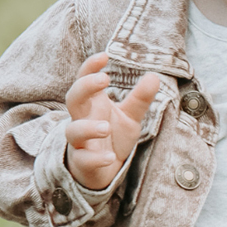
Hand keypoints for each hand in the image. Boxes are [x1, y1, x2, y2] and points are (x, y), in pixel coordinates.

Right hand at [64, 53, 161, 190]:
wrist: (104, 170)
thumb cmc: (113, 137)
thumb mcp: (130, 117)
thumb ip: (140, 99)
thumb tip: (154, 76)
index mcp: (92, 104)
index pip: (84, 80)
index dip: (90, 67)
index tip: (104, 56)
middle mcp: (82, 120)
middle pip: (73, 99)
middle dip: (84, 87)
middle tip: (104, 79)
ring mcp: (80, 142)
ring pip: (73, 131)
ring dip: (88, 128)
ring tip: (105, 127)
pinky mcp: (82, 163)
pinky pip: (84, 159)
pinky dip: (96, 159)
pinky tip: (110, 157)